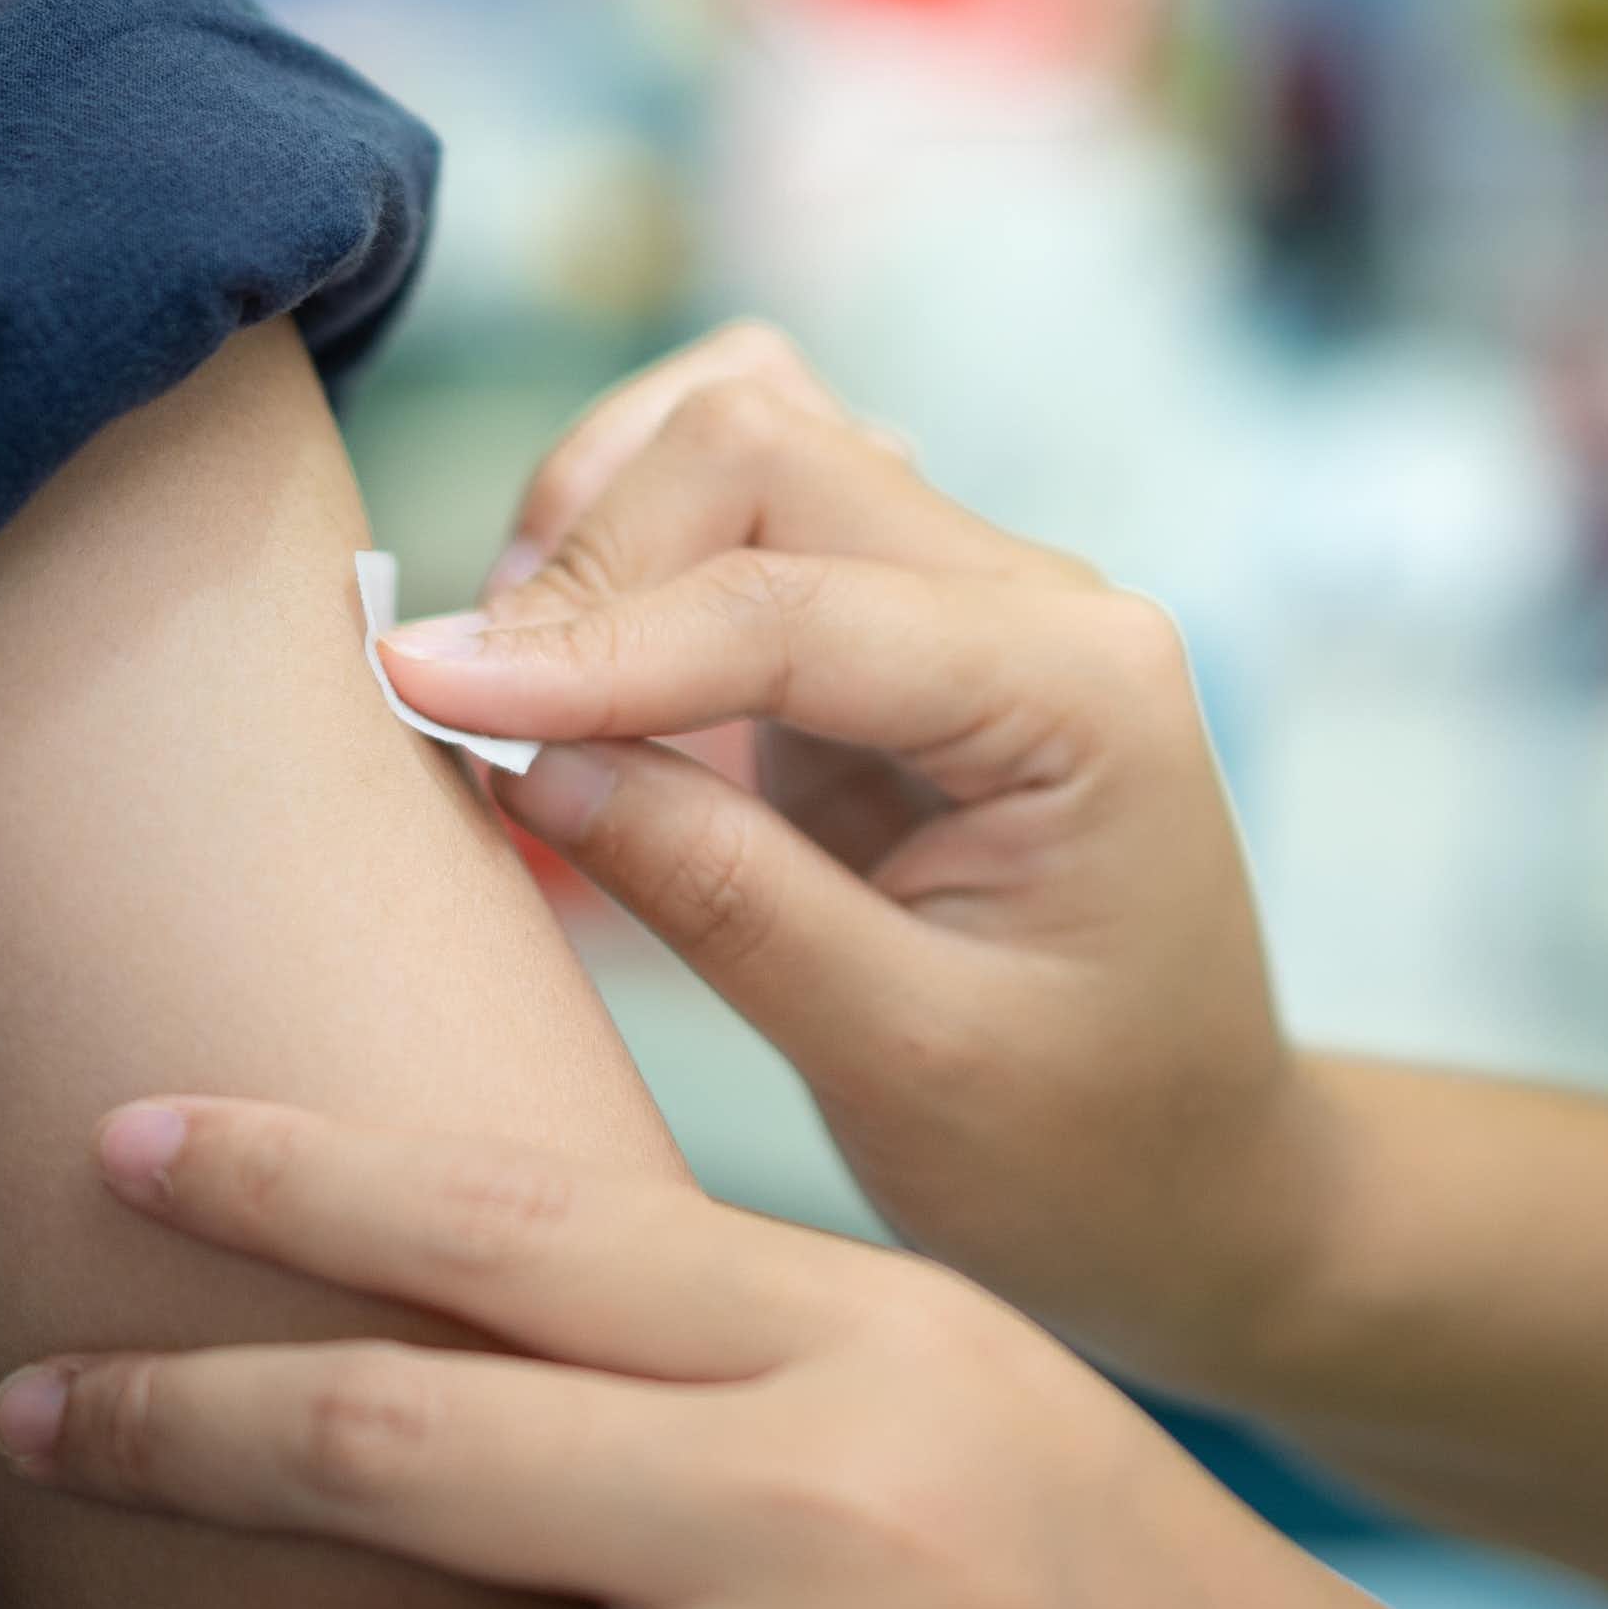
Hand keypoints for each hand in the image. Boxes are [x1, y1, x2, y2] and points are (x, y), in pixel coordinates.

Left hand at [0, 1099, 1607, 1608]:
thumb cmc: (1124, 1597)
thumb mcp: (950, 1392)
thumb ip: (724, 1338)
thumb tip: (450, 1294)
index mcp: (857, 1349)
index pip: (504, 1224)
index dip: (284, 1173)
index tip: (122, 1136)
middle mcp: (808, 1530)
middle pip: (389, 1445)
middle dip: (165, 1421)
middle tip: (23, 1401)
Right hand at [380, 323, 1331, 1403]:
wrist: (1192, 1177)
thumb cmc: (1084, 1147)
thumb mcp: (903, 1061)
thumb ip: (719, 895)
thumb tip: (516, 755)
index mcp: (1079, 691)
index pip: (790, 606)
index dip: (587, 642)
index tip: (415, 689)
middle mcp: (1033, 598)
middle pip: (761, 447)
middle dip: (588, 560)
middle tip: (463, 710)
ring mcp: (964, 593)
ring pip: (747, 432)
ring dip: (605, 518)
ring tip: (520, 671)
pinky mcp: (890, 626)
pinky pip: (745, 506)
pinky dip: (635, 541)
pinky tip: (584, 662)